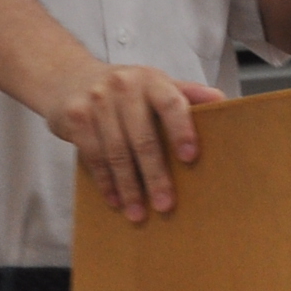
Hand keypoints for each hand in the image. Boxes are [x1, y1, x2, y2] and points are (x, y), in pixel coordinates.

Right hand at [42, 56, 226, 223]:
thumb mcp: (155, 83)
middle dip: (155, 174)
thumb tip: (223, 102)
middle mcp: (123, 86)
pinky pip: (93, 156)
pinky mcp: (75, 118)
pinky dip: (105, 182)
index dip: (181, 129)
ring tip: (139, 213)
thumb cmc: (124, 88)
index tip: (190, 157)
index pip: (171, 103)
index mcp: (151, 79)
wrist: (67, 77)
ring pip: (116, 152)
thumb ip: (186, 93)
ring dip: (129, 187)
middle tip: (165, 204)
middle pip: (143, 137)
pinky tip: (115, 200)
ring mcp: (97, 101)